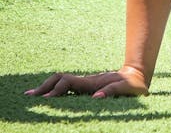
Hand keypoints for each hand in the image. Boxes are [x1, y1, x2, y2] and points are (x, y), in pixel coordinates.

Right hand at [24, 66, 148, 98]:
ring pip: (61, 81)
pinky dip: (54, 90)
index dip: (56, 91)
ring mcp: (85, 83)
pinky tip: (47, 96)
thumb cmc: (132, 84)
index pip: (68, 84)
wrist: (137, 74)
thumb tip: (95, 97)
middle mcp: (85, 82)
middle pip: (59, 79)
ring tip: (32, 95)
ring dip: (46, 87)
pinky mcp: (86, 86)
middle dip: (44, 87)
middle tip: (28, 96)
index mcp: (92, 83)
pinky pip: (66, 87)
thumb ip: (112, 91)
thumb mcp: (126, 88)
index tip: (45, 100)